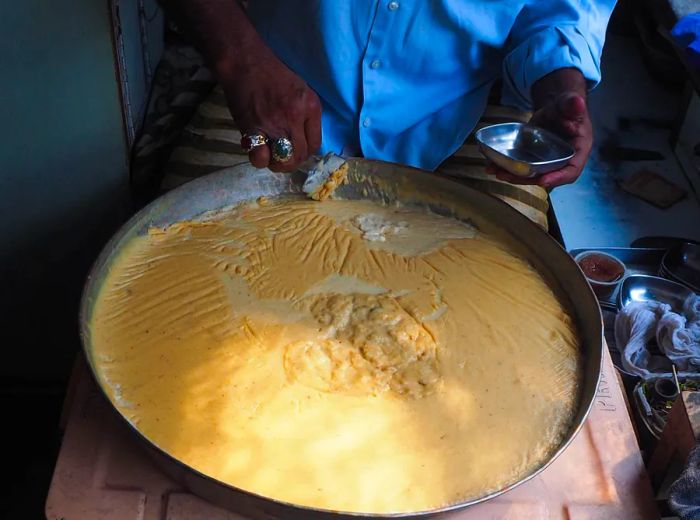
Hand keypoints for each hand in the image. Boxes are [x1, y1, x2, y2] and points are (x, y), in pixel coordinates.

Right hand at [218, 51, 321, 171]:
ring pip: (283, 160)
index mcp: (311, 107)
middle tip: (284, 158)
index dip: (306, 152)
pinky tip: (259, 153)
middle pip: (300, 155)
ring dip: (278, 164)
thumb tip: (305, 140)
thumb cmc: (273, 74)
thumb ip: (306, 115)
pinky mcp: (253, 129)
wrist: (245, 63)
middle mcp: (295, 118)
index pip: (315, 144)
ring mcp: (274, 125)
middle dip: (293, 161)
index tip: (298, 150)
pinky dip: (260, 159)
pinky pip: (261, 156)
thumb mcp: (301, 90)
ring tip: (272, 159)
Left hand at [486, 92, 592, 188]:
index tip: (543, 181)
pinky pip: (522, 166)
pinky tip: (492, 167)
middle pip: (547, 176)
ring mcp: (546, 162)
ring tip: (497, 172)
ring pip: (532, 174)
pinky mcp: (534, 160)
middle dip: (528, 179)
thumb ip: (572, 104)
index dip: (558, 178)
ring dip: (515, 176)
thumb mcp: (569, 103)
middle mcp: (562, 161)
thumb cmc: (566, 107)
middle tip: (509, 177)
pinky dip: (508, 168)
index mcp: (578, 150)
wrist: (556, 110)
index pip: (571, 170)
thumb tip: (577, 102)